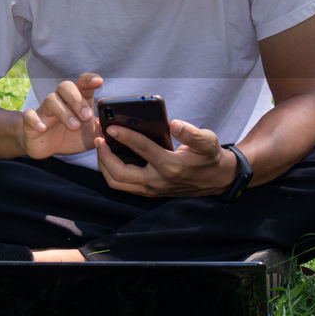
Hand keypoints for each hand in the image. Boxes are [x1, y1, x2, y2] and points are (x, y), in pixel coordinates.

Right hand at [18, 73, 102, 158]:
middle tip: (87, 116)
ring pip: (51, 100)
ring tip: (74, 126)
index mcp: (77, 101)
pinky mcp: (31, 122)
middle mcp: (61, 101)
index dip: (90, 79)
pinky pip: (29, 116)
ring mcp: (45, 110)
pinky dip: (36, 120)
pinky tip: (43, 128)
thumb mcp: (91, 135)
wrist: (46, 147)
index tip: (99, 81)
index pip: (83, 84)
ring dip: (64, 112)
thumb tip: (117, 126)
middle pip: (65, 86)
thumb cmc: (70, 137)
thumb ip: (103, 129)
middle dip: (77, 99)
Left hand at [95, 118, 237, 197]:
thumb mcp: (208, 142)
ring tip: (100, 145)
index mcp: (170, 166)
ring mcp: (151, 189)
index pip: (142, 149)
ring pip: (117, 182)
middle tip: (98, 137)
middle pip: (120, 173)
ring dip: (104, 164)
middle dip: (104, 155)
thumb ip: (192, 134)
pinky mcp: (148, 191)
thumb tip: (174, 124)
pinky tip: (108, 155)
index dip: (125, 136)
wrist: (216, 180)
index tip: (111, 127)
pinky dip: (110, 170)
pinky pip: (122, 184)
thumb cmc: (210, 157)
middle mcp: (157, 181)